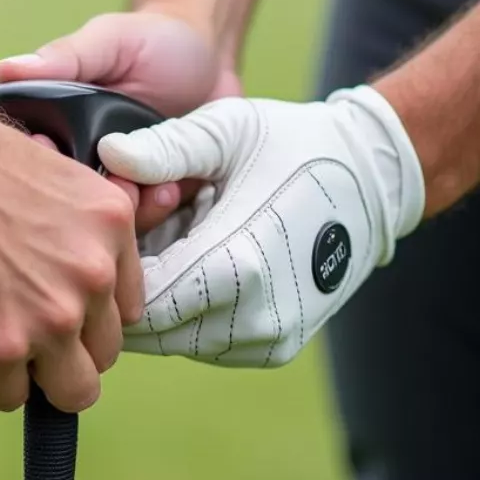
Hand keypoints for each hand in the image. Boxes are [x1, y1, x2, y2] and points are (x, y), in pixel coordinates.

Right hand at [0, 10, 240, 230]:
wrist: (211, 61)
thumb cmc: (152, 41)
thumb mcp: (108, 41)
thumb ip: (64, 57)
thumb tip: (6, 69)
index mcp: (50, 128)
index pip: (27, 165)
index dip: (36, 171)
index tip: (54, 154)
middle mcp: (75, 166)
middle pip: (64, 205)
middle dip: (85, 203)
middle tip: (116, 182)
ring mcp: (112, 189)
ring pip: (101, 226)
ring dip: (126, 214)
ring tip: (152, 187)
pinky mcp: (148, 204)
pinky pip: (142, 227)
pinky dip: (154, 214)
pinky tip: (170, 189)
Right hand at [0, 104, 143, 411]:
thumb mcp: (41, 167)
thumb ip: (70, 223)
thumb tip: (66, 260)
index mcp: (108, 223)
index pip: (124, 304)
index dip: (86, 312)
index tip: (54, 307)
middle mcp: (93, 273)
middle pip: (103, 353)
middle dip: (62, 348)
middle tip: (15, 325)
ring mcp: (52, 316)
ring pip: (70, 390)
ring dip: (31, 375)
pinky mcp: (1, 347)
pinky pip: (5, 396)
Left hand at [98, 89, 424, 365]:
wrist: (370, 180)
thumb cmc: (293, 145)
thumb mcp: (229, 130)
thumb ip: (166, 147)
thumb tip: (109, 155)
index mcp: (237, 264)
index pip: (139, 300)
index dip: (115, 267)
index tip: (116, 229)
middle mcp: (254, 318)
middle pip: (151, 327)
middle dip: (135, 285)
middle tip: (148, 233)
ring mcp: (266, 339)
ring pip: (174, 339)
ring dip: (162, 300)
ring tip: (179, 244)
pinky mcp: (274, 349)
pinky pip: (204, 342)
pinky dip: (190, 311)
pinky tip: (202, 265)